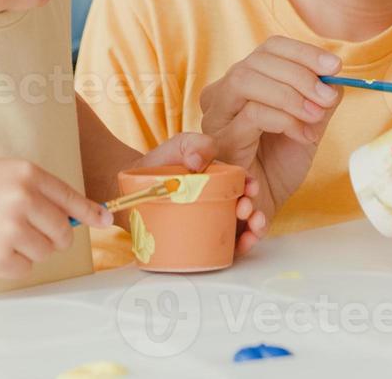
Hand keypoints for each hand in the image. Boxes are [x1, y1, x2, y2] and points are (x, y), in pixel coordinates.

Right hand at [0, 159, 110, 278]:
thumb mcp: (7, 174)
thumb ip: (42, 190)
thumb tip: (85, 215)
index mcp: (27, 174)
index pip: (71, 198)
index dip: (91, 213)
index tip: (104, 221)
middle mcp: (22, 200)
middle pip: (63, 231)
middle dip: (54, 236)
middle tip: (30, 231)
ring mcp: (10, 229)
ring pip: (46, 251)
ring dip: (31, 249)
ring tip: (3, 235)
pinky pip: (26, 267)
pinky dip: (14, 262)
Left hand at [131, 132, 270, 255]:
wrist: (135, 187)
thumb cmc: (162, 164)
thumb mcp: (181, 145)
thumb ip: (195, 144)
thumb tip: (198, 163)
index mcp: (223, 180)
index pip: (245, 184)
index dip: (252, 186)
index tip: (250, 187)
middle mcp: (224, 201)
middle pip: (248, 208)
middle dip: (255, 209)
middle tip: (245, 208)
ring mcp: (215, 221)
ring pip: (244, 229)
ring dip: (255, 230)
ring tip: (253, 228)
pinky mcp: (205, 239)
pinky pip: (227, 247)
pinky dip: (240, 247)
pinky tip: (243, 244)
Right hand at [199, 36, 340, 227]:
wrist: (264, 205)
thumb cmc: (280, 164)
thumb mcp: (308, 124)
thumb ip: (320, 98)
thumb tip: (334, 75)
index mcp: (244, 81)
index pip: (270, 47)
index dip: (303, 52)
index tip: (336, 65)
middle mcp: (223, 92)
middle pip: (257, 60)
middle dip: (300, 73)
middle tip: (328, 96)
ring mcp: (217, 115)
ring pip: (246, 80)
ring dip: (289, 94)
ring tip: (316, 115)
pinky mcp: (220, 139)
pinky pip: (251, 114)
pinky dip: (285, 119)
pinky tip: (304, 136)